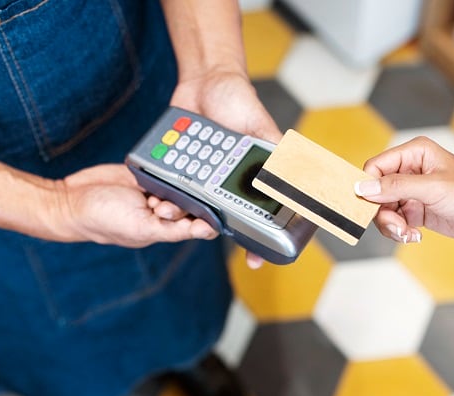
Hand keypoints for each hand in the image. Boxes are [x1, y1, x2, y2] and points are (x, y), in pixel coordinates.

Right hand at [44, 164, 217, 245]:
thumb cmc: (104, 222)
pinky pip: (163, 167)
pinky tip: (154, 170)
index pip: (200, 223)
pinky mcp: (145, 174)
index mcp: (166, 230)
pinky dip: (162, 167)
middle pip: (192, 199)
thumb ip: (173, 230)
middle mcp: (164, 212)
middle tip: (158, 203)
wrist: (72, 199)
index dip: (206, 216)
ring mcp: (154, 192)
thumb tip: (204, 230)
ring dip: (170, 183)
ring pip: (179, 181)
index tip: (203, 209)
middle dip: (181, 199)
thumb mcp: (141, 229)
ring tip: (149, 194)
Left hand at [171, 70, 280, 268]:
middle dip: (207, 224)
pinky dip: (161, 190)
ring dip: (178, 210)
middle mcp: (221, 182)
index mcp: (245, 179)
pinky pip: (167, 183)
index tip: (255, 260)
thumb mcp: (263, 128)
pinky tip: (155, 194)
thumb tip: (298, 175)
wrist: (205, 79)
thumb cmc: (240, 103)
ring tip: (167, 209)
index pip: (252, 215)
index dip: (254, 240)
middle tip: (200, 228)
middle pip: (214, 214)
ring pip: (188, 203)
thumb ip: (276, 152)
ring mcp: (196, 175)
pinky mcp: (175, 165)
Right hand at [355, 137, 453, 244]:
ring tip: (407, 233)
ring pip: (383, 209)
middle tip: (396, 227)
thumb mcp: (433, 189)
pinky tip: (414, 235)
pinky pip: (395, 221)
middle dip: (382, 212)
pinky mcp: (417, 210)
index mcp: (415, 153)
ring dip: (391, 225)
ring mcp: (413, 192)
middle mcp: (410, 170)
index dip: (368, 187)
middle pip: (376, 191)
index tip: (369, 207)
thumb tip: (363, 188)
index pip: (376, 167)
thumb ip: (396, 187)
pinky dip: (399, 231)